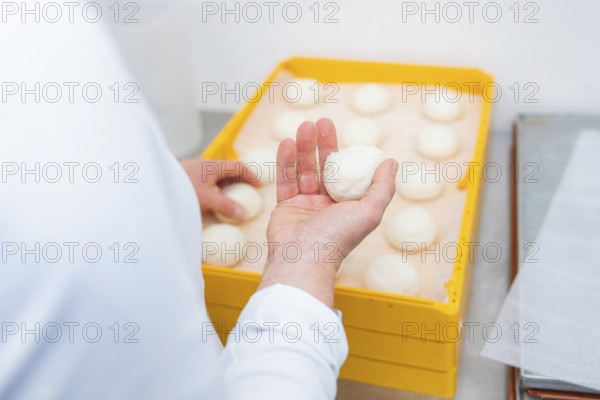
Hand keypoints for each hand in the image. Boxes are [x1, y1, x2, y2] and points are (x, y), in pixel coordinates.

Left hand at [180, 158, 257, 220]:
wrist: (152, 185)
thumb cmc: (181, 189)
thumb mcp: (206, 199)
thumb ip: (225, 206)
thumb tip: (244, 213)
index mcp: (213, 166)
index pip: (238, 166)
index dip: (250, 175)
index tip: (259, 184)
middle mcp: (205, 165)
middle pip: (228, 170)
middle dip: (240, 179)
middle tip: (249, 191)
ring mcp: (195, 170)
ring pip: (217, 175)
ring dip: (227, 184)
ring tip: (233, 196)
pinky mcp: (187, 177)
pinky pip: (208, 180)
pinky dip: (216, 187)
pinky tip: (214, 197)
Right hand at [259, 118, 398, 306]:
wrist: (303, 258)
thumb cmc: (338, 237)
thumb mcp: (369, 211)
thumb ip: (382, 187)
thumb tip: (391, 162)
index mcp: (347, 205)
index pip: (346, 173)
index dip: (343, 151)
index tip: (342, 132)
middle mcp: (326, 204)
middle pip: (323, 167)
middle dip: (322, 143)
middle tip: (321, 121)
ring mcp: (304, 205)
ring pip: (304, 170)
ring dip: (303, 147)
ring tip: (303, 126)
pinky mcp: (285, 206)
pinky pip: (285, 180)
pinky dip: (286, 161)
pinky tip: (287, 143)